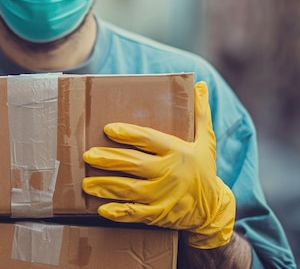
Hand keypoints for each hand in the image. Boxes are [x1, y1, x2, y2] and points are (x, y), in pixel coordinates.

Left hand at [81, 81, 234, 248]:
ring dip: (105, 186)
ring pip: (128, 189)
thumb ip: (200, 114)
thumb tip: (200, 85)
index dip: (128, 134)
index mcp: (177, 151)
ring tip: (86, 183)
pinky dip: (117, 212)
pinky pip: (134, 213)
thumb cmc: (203, 170)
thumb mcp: (206, 141)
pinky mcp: (158, 214)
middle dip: (108, 159)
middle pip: (133, 163)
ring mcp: (162, 196)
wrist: (213, 209)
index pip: (148, 139)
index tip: (108, 129)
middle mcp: (168, 173)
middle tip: (88, 155)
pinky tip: (101, 208)